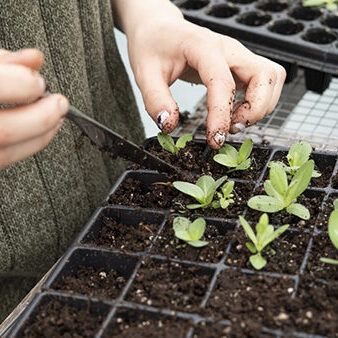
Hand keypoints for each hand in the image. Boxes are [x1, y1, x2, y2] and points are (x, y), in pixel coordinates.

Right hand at [0, 49, 68, 168]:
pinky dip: (29, 146)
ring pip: (3, 154)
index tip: (37, 78)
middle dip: (40, 118)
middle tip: (60, 103)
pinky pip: (3, 160)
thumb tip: (34, 58)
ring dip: (41, 135)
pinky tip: (43, 131)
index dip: (19, 84)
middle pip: (1, 131)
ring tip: (57, 116)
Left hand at [127, 18, 285, 147]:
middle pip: (266, 75)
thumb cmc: (153, 46)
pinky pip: (264, 81)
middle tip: (231, 128)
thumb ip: (156, 100)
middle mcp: (228, 48)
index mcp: (203, 46)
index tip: (214, 139)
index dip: (222, 115)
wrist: (159, 29)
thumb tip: (170, 125)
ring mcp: (237, 55)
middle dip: (255, 109)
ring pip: (272, 78)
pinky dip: (258, 101)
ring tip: (234, 121)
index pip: (222, 82)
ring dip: (260, 106)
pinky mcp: (240, 64)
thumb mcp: (144, 73)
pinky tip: (236, 112)